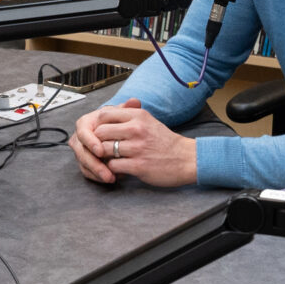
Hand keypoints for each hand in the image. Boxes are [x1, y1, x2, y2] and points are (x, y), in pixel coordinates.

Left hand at [68, 98, 196, 188]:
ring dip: (104, 157)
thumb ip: (129, 117)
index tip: (101, 133)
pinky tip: (118, 169)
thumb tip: (105, 116)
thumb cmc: (165, 142)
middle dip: (97, 142)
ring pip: (104, 150)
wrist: (186, 159)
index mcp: (138, 116)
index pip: (105, 114)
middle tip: (101, 149)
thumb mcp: (148, 121)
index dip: (98, 125)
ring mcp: (137, 148)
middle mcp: (136, 129)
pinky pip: (113, 166)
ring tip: (110, 159)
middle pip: (100, 132)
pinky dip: (112, 169)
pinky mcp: (138, 166)